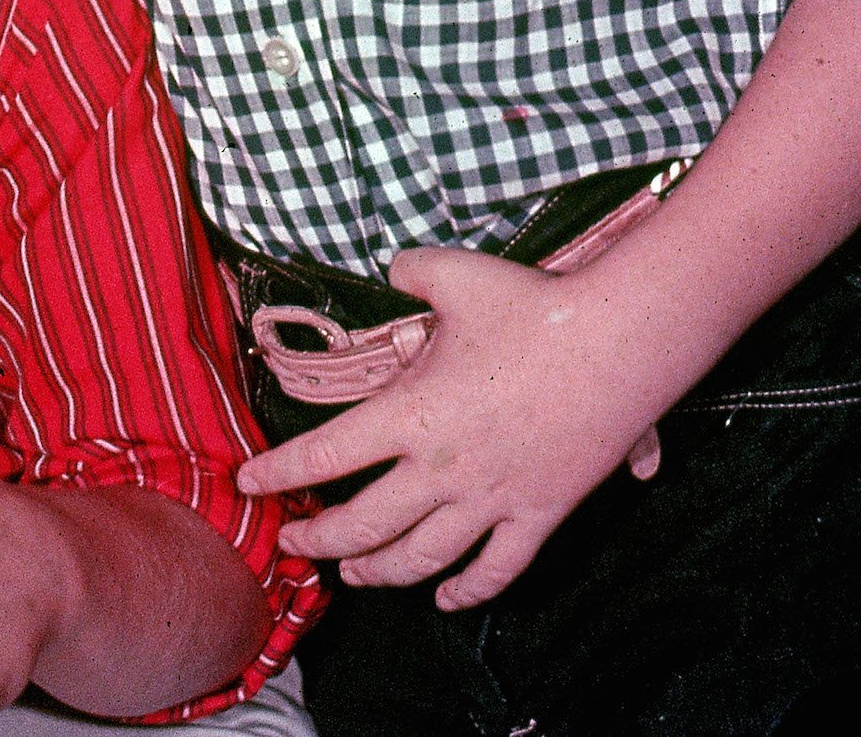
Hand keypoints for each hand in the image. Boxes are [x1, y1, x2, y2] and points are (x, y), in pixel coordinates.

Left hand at [238, 245, 679, 610]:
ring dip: (381, 573)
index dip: (281, 473)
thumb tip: (390, 267)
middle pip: (365, 525)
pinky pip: (497, 569)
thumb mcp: (455, 273)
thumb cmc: (533, 306)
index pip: (327, 454)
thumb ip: (409, 270)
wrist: (616, 344)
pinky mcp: (539, 514)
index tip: (250, 483)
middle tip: (293, 542)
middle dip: (320, 540)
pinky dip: (468, 592)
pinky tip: (447, 599)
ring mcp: (493, 498)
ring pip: (423, 559)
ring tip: (354, 576)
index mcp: (412, 412)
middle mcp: (444, 468)